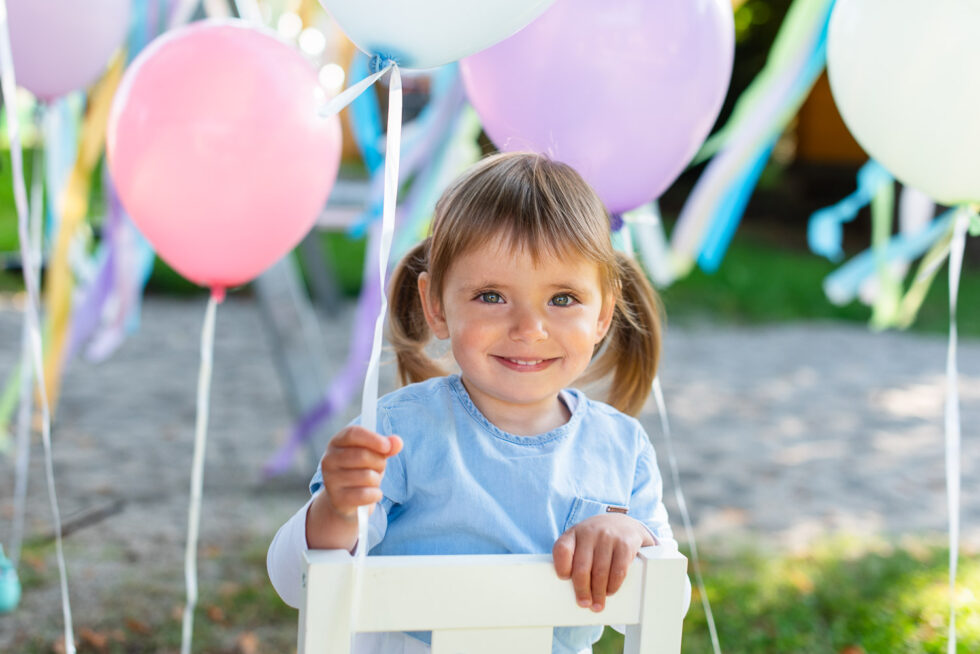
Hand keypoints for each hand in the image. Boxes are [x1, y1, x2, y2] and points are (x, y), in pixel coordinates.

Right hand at [306, 426, 401, 549]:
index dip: (372, 439)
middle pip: (362, 455)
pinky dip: (375, 494)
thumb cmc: (361, 470)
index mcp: (337, 442)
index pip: (353, 434)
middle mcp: (329, 459)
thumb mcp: (374, 455)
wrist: (347, 500)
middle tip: (379, 467)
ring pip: (367, 476)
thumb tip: (397, 442)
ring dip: (377, 479)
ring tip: (372, 481)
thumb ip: (386, 447)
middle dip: (379, 462)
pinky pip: (365, 494)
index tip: (387, 447)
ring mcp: (330, 480)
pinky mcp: (337, 499)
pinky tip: (372, 494)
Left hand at [552, 513, 654, 611]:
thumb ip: (572, 558)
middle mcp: (590, 532)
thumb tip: (571, 591)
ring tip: (597, 604)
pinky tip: (610, 591)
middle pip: (582, 566)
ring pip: (601, 572)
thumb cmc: (596, 539)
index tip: (564, 579)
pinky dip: (613, 585)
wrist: (623, 522)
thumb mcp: (580, 541)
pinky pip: (618, 570)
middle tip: (583, 603)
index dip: (561, 566)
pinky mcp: (625, 544)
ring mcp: (608, 537)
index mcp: (574, 533)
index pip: (562, 549)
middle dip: (582, 589)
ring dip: (599, 592)